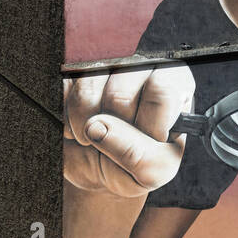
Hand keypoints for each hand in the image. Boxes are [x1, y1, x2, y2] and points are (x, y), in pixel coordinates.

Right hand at [63, 66, 194, 196]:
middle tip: (114, 144)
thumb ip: (137, 155)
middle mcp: (143, 69)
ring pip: (89, 87)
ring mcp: (104, 65)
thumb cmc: (134, 165)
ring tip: (91, 139)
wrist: (96, 167)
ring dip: (83, 125)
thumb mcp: (150, 172)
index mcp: (175, 90)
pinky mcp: (72, 70)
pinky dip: (64, 118)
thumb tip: (98, 127)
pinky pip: (62, 88)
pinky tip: (75, 127)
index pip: (161, 94)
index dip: (147, 125)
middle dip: (113, 131)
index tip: (144, 144)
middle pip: (121, 94)